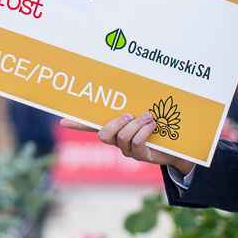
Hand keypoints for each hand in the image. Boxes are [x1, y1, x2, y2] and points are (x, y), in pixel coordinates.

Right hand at [61, 115, 194, 175]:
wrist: (175, 144)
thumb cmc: (156, 123)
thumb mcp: (144, 111)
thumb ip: (134, 102)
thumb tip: (132, 82)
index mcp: (113, 127)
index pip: (90, 125)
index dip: (77, 123)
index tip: (62, 120)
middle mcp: (116, 140)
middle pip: (103, 134)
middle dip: (115, 122)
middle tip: (129, 114)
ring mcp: (127, 149)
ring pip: (122, 137)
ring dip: (136, 124)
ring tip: (148, 116)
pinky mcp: (140, 155)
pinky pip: (137, 144)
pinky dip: (145, 131)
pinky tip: (153, 125)